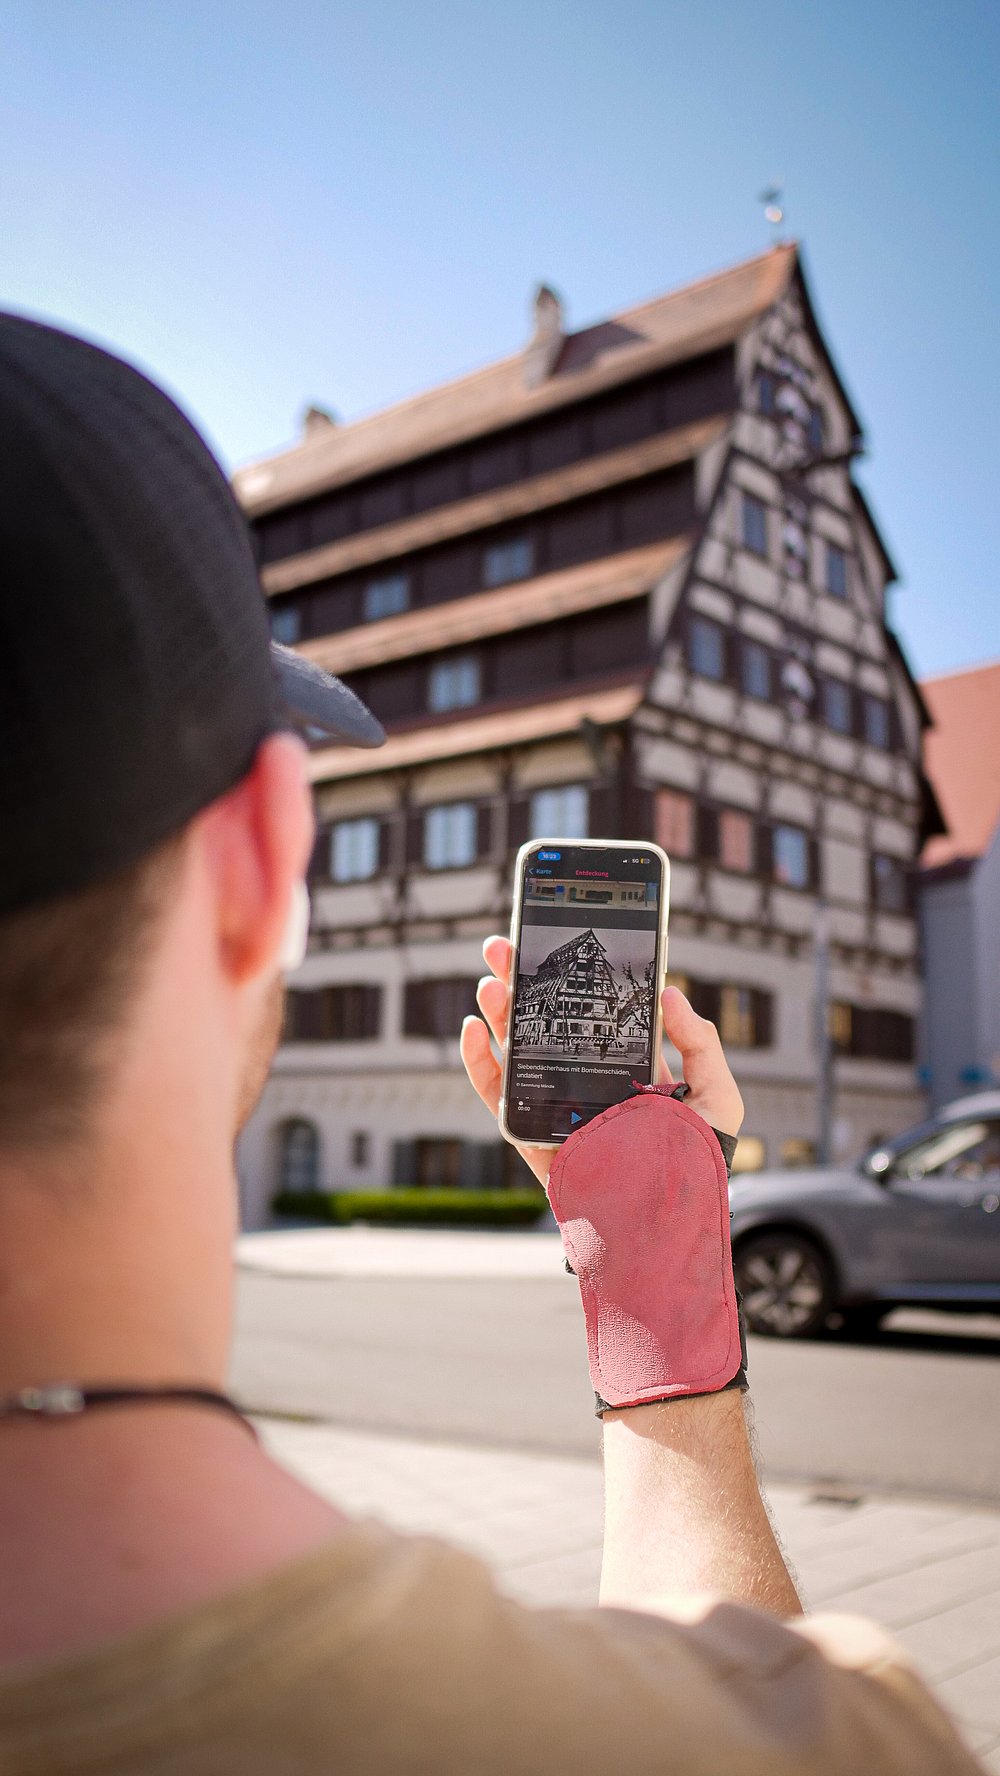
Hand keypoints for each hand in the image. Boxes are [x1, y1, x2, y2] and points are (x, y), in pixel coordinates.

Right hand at [459, 939, 744, 1187]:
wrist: (665, 1231)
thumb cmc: (697, 1167)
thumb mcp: (719, 1099)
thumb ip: (702, 1045)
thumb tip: (671, 992)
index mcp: (626, 1064)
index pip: (593, 1008)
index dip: (571, 974)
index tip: (555, 938)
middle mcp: (586, 1080)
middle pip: (546, 1019)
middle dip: (523, 981)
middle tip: (505, 947)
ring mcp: (557, 1106)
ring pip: (518, 1049)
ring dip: (498, 1013)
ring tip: (491, 982)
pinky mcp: (533, 1135)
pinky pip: (500, 1096)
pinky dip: (480, 1064)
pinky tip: (475, 1032)